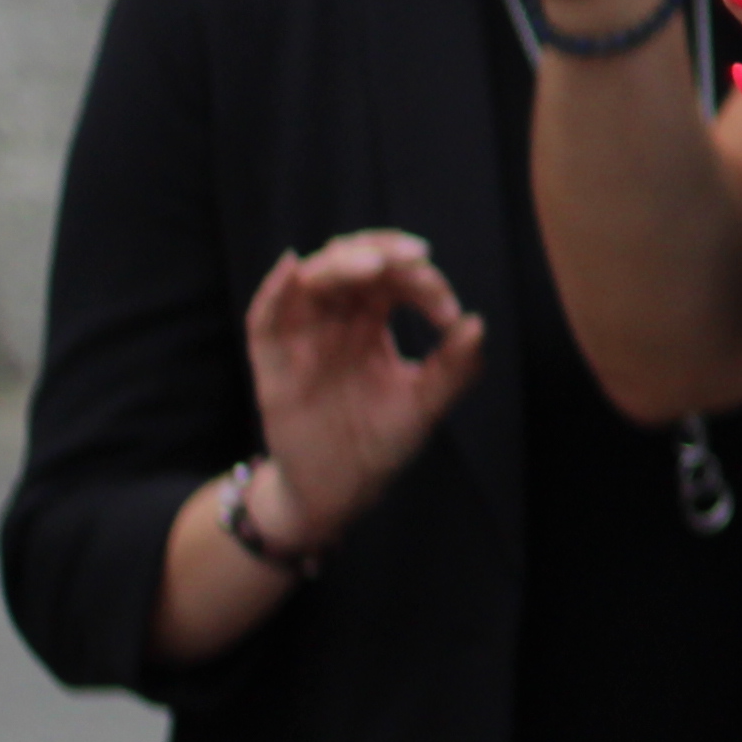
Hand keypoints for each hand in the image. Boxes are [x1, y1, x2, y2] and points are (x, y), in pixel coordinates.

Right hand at [240, 232, 488, 548]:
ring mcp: (302, 338)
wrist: (341, 489)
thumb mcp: (426, 403)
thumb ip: (453, 367)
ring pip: (311, 280)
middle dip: (381, 252)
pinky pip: (264, 319)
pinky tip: (293, 268)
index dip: (422, 282)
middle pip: (349, 263)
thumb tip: (477, 323)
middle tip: (414, 257)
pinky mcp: (272, 363)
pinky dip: (274, 290)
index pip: (393, 280)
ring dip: (340, 263)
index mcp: (371, 323)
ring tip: (373, 265)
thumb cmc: (381, 441)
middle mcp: (335, 321)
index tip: (447, 313)